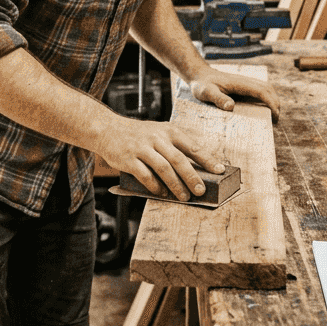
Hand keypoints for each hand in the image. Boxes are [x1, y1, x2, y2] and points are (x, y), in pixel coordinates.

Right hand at [94, 115, 224, 201]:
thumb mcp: (159, 132)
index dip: (207, 159)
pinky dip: (155, 186)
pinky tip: (161, 193)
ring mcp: (142, 148)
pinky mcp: (129, 159)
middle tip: (200, 190)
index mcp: (168, 131)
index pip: (192, 146)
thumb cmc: (138, 134)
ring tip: (183, 196)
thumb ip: (175, 146)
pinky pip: (145, 175)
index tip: (219, 170)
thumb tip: (196, 168)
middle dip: (192, 177)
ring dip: (175, 185)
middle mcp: (157, 138)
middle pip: (179, 159)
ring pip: (163, 169)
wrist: (107, 129)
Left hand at [187, 67, 280, 121]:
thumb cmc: (201, 84)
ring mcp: (245, 83)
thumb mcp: (206, 92)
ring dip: (273, 100)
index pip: (261, 91)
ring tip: (273, 117)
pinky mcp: (243, 87)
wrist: (199, 75)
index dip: (271, 102)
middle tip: (276, 120)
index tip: (275, 115)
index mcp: (239, 83)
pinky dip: (266, 99)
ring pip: (266, 89)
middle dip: (276, 103)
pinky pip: (259, 91)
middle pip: (268, 89)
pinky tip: (263, 111)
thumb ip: (217, 98)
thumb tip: (231, 107)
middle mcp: (245, 81)